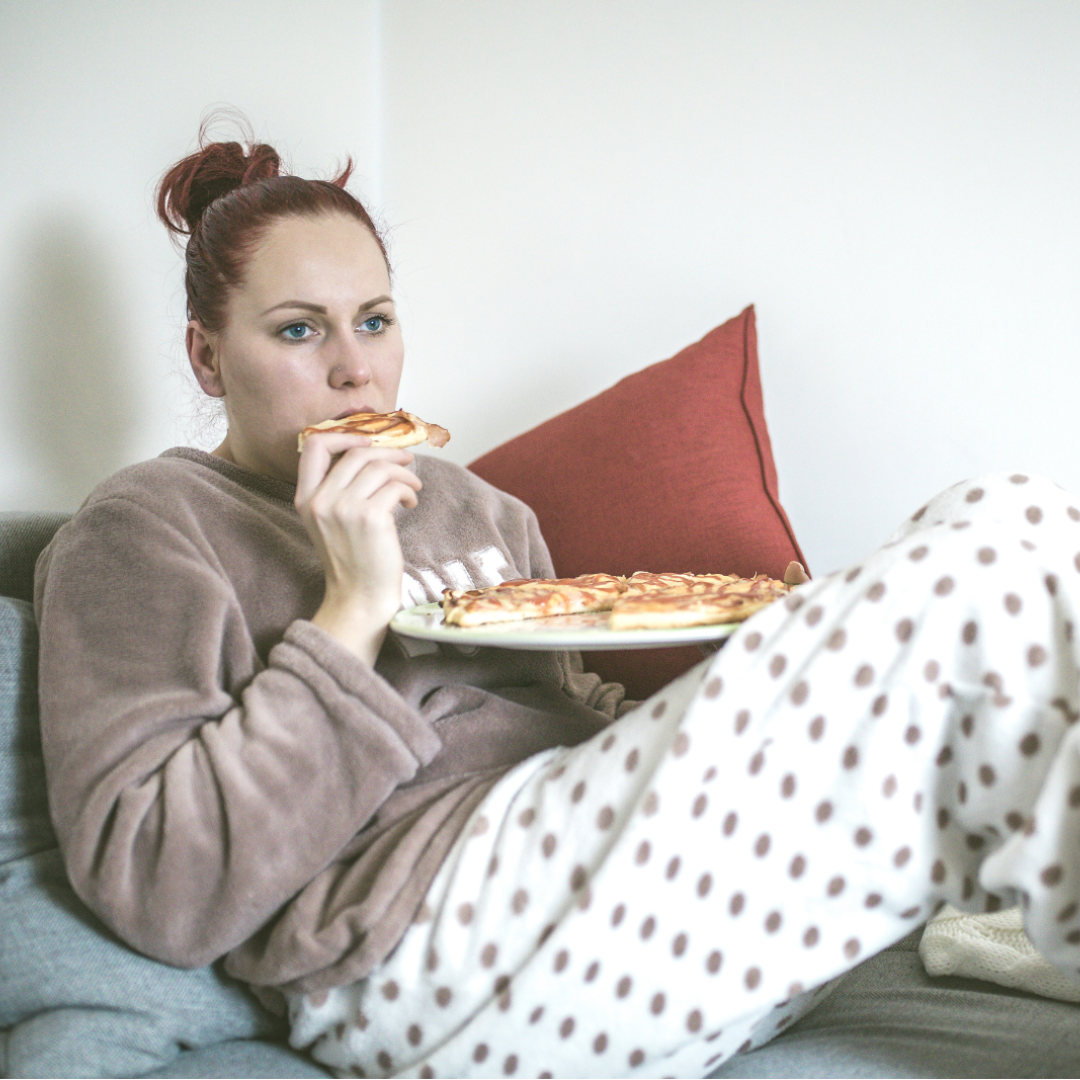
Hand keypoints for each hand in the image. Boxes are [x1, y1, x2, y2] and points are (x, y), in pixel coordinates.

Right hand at [294, 431, 422, 663]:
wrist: (360, 597)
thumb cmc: (353, 558)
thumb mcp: (330, 520)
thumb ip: (337, 487)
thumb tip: (369, 451)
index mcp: (305, 498)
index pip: (314, 445)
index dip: (344, 434)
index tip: (369, 442)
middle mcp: (320, 501)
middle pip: (356, 453)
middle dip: (387, 452)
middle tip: (406, 460)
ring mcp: (343, 509)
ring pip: (379, 467)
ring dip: (403, 473)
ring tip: (412, 486)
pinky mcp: (370, 518)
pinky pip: (395, 486)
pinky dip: (409, 489)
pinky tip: (411, 502)